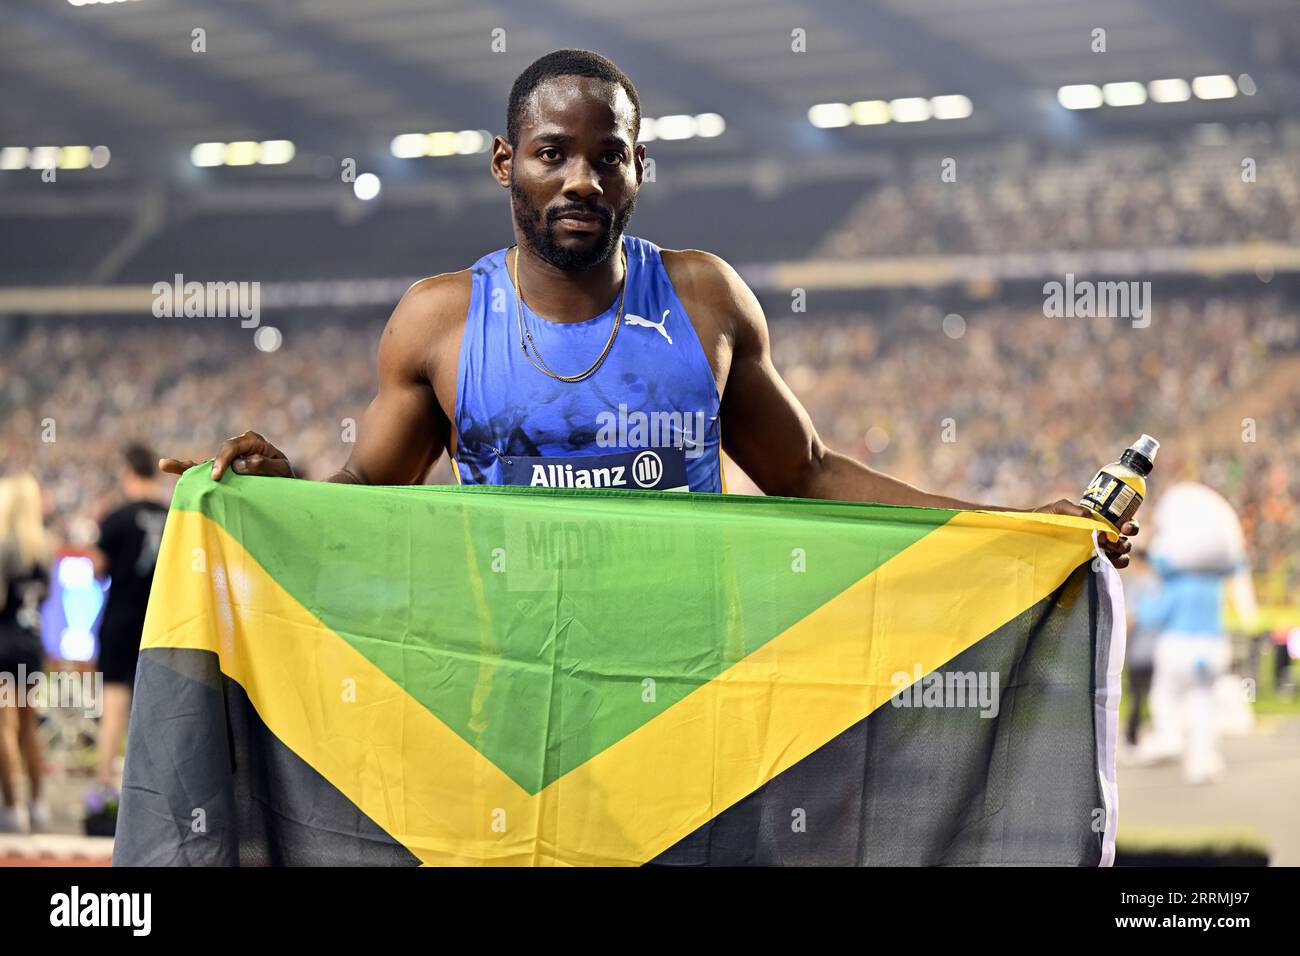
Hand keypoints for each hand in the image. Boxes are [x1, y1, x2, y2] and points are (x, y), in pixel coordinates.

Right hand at [159, 430, 295, 479]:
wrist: (286, 490)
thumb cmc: (285, 478)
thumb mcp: (282, 471)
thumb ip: (264, 466)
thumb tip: (241, 464)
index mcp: (253, 441)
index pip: (234, 446)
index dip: (224, 459)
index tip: (218, 475)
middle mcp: (238, 447)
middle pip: (220, 452)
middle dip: (215, 464)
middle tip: (214, 479)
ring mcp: (228, 461)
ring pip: (207, 462)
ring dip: (188, 465)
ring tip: (165, 464)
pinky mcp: (221, 472)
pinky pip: (201, 471)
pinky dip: (186, 470)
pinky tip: (166, 465)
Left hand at [1032, 498, 1137, 568]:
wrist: (1031, 534)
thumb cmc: (1046, 518)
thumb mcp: (1060, 507)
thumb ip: (1075, 509)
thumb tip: (1093, 520)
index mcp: (1101, 523)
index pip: (1124, 524)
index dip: (1132, 526)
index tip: (1125, 527)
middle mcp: (1103, 538)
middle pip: (1126, 541)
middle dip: (1125, 542)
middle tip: (1114, 540)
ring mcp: (1098, 552)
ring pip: (1121, 556)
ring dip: (1121, 554)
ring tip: (1108, 551)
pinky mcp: (1090, 565)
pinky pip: (1108, 568)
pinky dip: (1112, 565)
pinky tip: (1104, 561)